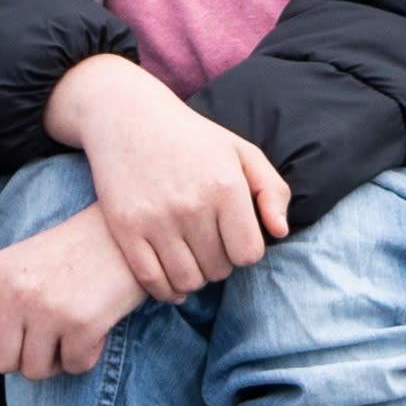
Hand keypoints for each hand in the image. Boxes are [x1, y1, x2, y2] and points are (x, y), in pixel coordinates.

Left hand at [0, 201, 148, 380]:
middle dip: (24, 357)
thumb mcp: (23, 262)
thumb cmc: (75, 252)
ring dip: (56, 360)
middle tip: (47, 336)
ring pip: (34, 371)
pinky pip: (72, 367)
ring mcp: (48, 308)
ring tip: (70, 332)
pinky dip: (85, 356)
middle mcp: (16, 290)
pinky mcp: (81, 323)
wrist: (126, 235)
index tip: (11, 327)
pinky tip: (94, 329)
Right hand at [47, 51, 292, 299]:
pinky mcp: (126, 228)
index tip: (232, 237)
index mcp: (225, 187)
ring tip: (190, 257)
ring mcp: (156, 219)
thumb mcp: (241, 151)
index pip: (249, 254)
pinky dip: (165, 289)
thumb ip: (272, 190)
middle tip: (207, 244)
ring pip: (187, 280)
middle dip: (218, 262)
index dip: (244, 250)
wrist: (128, 117)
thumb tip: (280, 232)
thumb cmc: (192, 138)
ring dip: (193, 277)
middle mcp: (192, 206)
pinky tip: (169, 277)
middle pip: (218, 269)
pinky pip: (152, 280)